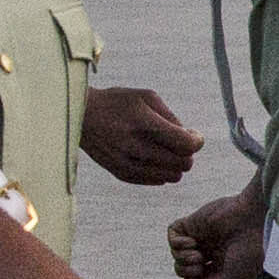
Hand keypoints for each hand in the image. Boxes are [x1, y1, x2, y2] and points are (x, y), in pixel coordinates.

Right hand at [81, 86, 202, 186]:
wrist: (81, 116)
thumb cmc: (118, 102)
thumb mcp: (147, 97)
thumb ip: (172, 117)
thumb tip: (191, 138)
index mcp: (143, 123)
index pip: (185, 144)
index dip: (197, 140)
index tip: (194, 134)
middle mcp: (135, 146)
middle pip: (183, 163)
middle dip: (187, 153)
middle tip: (179, 141)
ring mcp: (127, 163)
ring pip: (172, 176)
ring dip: (175, 164)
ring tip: (165, 148)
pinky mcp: (121, 173)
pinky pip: (157, 181)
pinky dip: (161, 170)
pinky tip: (153, 155)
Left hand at [167, 182, 268, 278]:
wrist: (251, 218)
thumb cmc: (250, 246)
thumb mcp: (237, 275)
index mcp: (221, 264)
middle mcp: (210, 251)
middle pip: (184, 270)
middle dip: (187, 274)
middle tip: (199, 268)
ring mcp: (200, 237)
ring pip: (176, 256)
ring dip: (183, 260)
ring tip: (198, 256)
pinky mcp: (192, 224)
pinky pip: (173, 237)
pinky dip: (178, 244)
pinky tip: (192, 242)